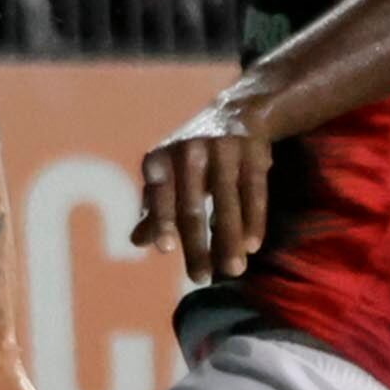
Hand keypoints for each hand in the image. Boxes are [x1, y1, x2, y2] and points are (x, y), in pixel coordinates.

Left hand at [135, 94, 269, 281]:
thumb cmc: (191, 155)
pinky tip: (252, 246)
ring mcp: (224, 149)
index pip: (159, 194)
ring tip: (233, 270)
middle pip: (192, 206)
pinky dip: (254, 220)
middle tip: (200, 279)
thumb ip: (154, 207)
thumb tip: (136, 242)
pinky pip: (254, 192)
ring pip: (227, 203)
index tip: (166, 250)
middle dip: (197, 245)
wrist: (236, 111)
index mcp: (161, 157)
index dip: (162, 221)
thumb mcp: (168, 173)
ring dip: (230, 240)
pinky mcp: (254, 152)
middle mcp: (189, 149)